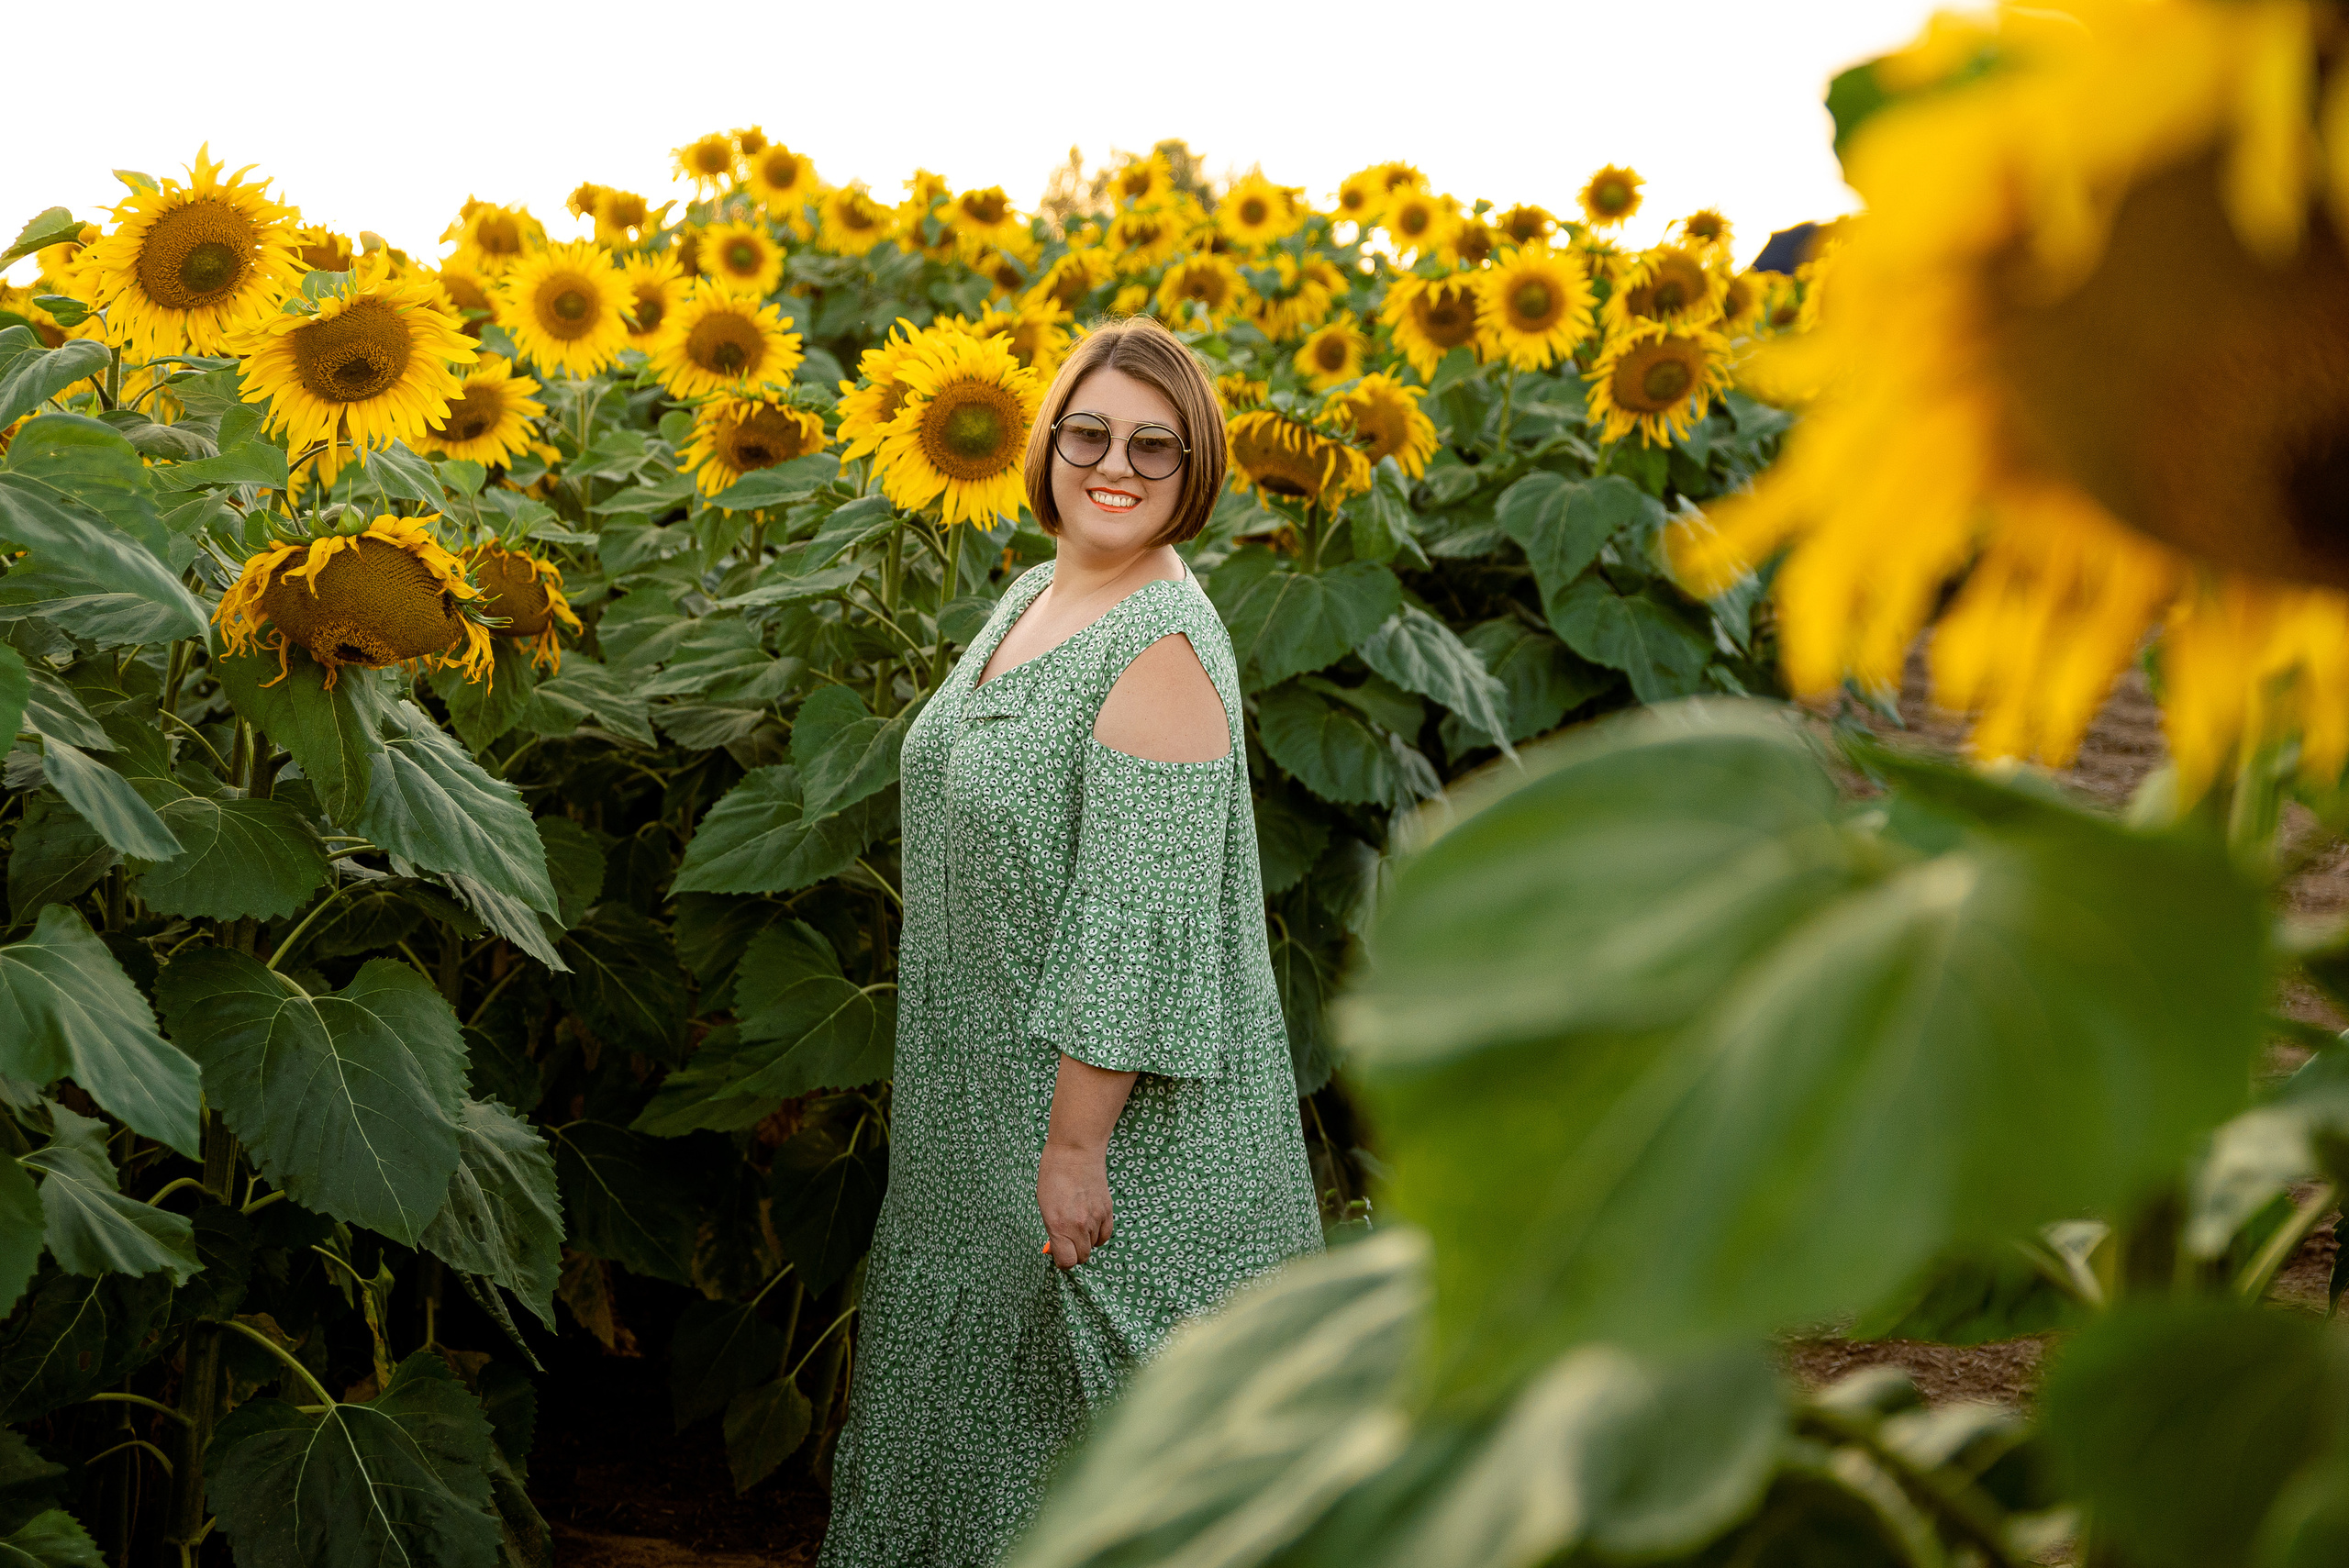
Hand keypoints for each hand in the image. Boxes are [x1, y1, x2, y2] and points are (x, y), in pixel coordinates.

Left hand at [1037, 1140, 1112, 1269]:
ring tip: (1077, 1223)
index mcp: (1059, 1226)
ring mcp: (1096, 1218)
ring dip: (1085, 1241)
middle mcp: (1079, 1226)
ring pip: (1093, 1245)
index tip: (1059, 1254)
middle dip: (1073, 1252)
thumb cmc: (1054, 1175)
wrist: (1074, 1152)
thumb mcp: (1044, 1206)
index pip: (1067, 1261)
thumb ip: (1053, 1229)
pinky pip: (1105, 1235)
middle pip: (1082, 1256)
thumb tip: (1057, 1246)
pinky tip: (1091, 1225)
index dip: (1062, 1260)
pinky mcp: (1107, 1210)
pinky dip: (1098, 1235)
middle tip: (1067, 1239)